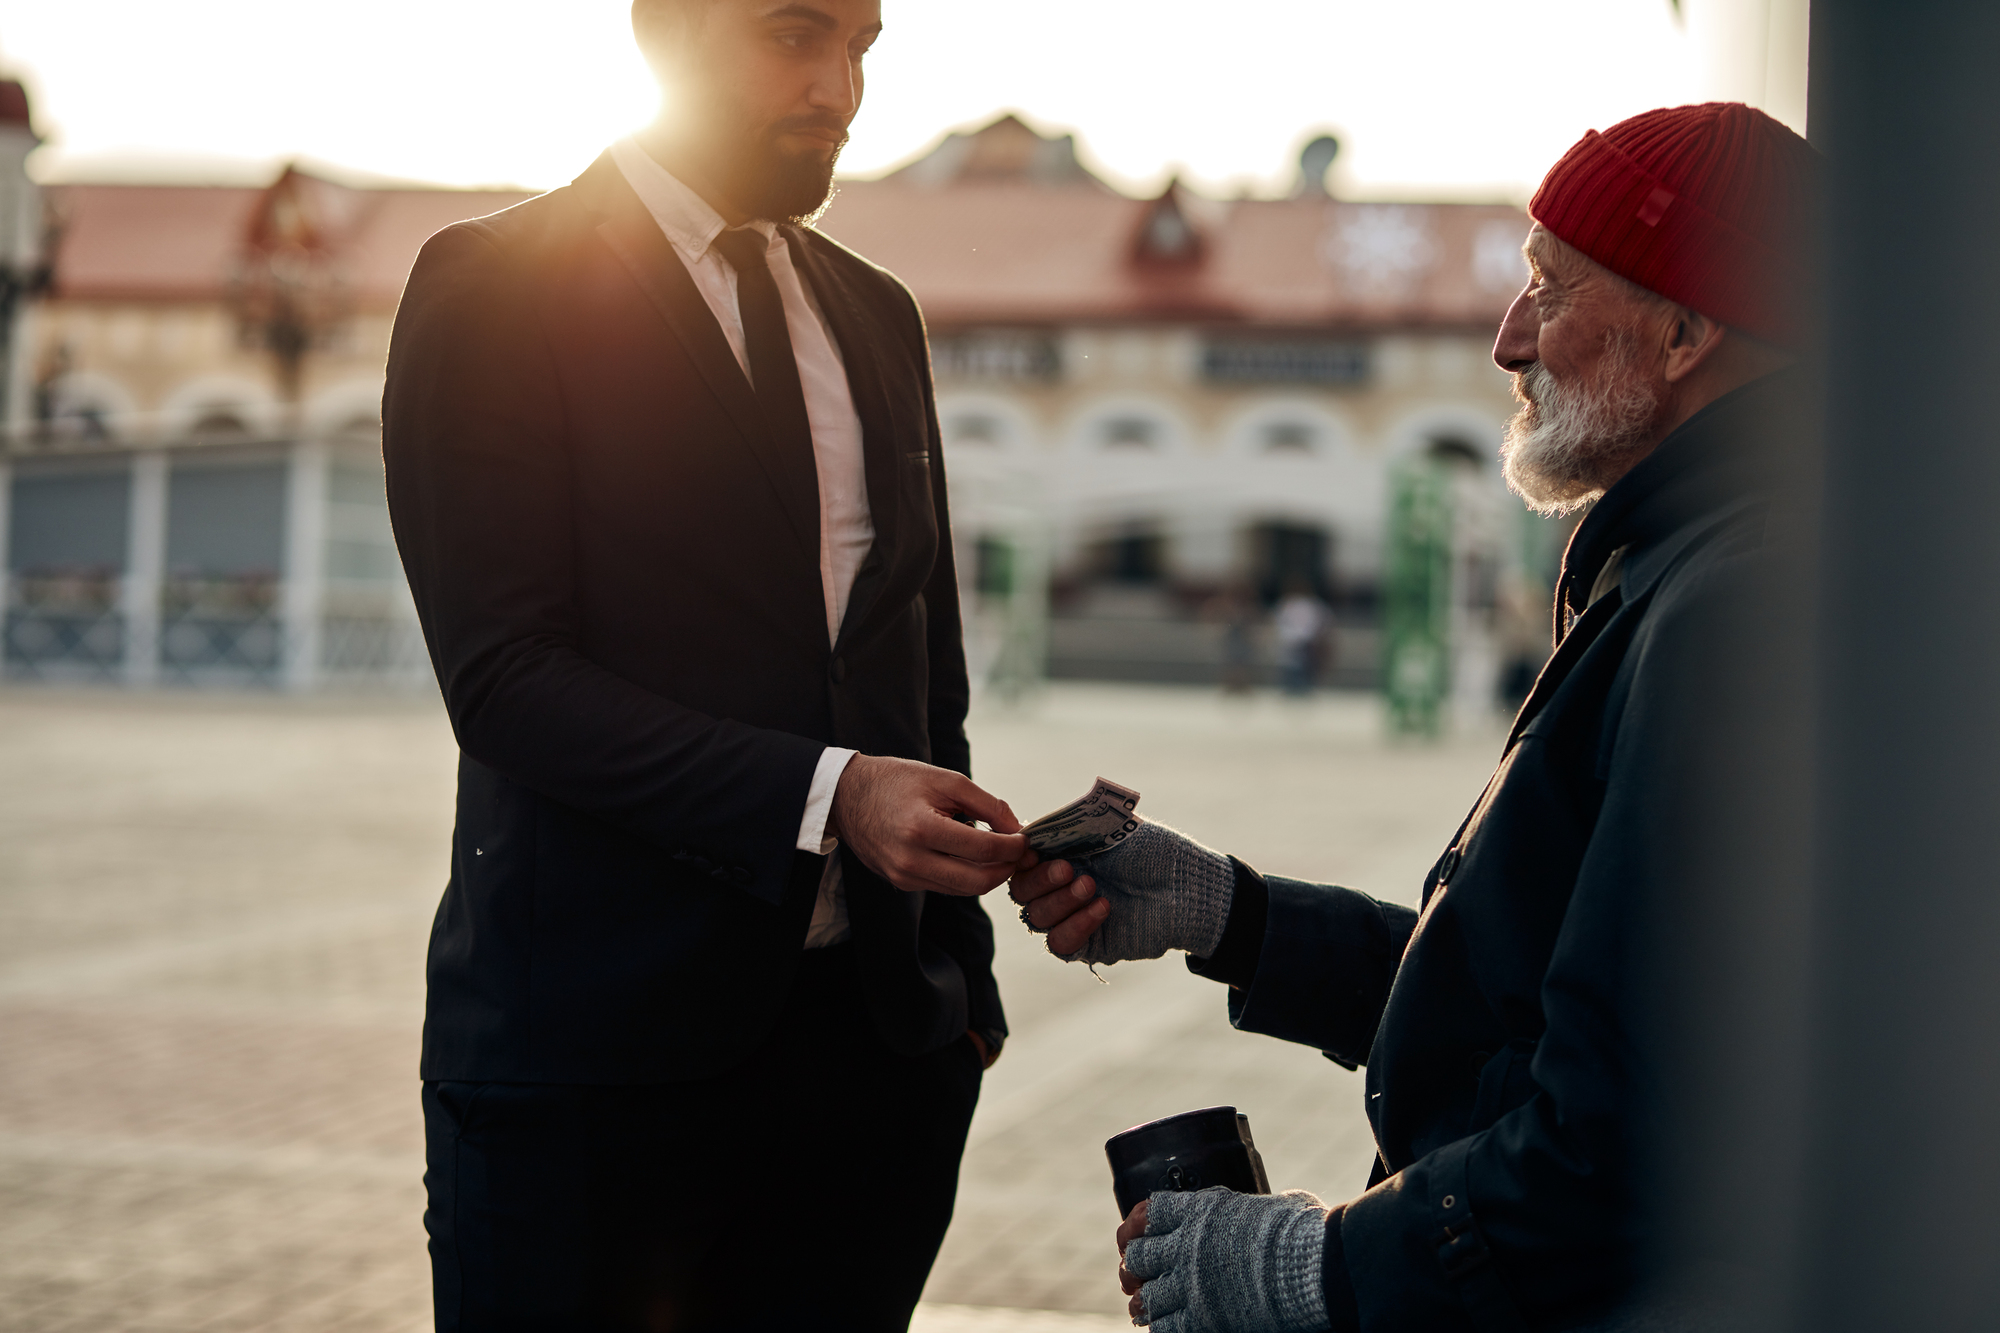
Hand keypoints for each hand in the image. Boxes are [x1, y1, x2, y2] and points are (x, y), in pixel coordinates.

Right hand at [830, 755, 1025, 895]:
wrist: (846, 797)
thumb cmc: (897, 781)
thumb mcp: (945, 779)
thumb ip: (986, 804)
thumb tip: (1016, 828)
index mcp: (921, 828)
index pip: (982, 849)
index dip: (1012, 846)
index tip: (1025, 837)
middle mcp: (910, 860)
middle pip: (977, 881)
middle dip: (1006, 868)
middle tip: (1019, 852)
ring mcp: (904, 876)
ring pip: (963, 890)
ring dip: (989, 875)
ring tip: (1001, 853)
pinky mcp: (902, 883)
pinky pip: (945, 887)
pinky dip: (966, 875)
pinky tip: (974, 857)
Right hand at [1009, 820, 1234, 965]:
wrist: (1188, 885)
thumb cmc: (1153, 850)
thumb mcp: (1110, 828)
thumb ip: (1070, 827)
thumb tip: (1028, 829)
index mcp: (1062, 854)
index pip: (1023, 860)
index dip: (1022, 858)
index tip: (1033, 851)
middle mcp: (1061, 886)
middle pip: (1020, 891)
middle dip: (1040, 880)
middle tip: (1069, 869)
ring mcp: (1072, 916)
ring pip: (1037, 917)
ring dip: (1060, 902)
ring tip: (1092, 887)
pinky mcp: (1087, 944)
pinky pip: (1059, 943)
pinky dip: (1076, 925)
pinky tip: (1103, 909)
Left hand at [1118, 1187, 1331, 1331]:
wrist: (1310, 1270)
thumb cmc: (1303, 1232)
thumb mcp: (1278, 1205)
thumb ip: (1264, 1209)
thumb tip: (1285, 1206)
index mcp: (1201, 1211)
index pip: (1151, 1212)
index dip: (1143, 1221)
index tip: (1145, 1229)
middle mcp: (1186, 1247)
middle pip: (1138, 1255)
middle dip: (1138, 1263)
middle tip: (1141, 1271)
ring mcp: (1190, 1286)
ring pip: (1145, 1296)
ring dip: (1144, 1300)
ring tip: (1145, 1303)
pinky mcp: (1201, 1321)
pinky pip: (1164, 1327)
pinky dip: (1162, 1326)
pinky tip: (1165, 1324)